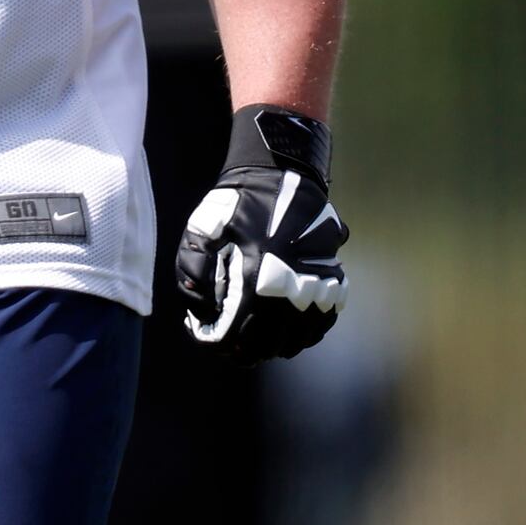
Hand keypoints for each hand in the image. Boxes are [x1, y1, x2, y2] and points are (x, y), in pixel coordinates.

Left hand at [178, 105, 348, 362]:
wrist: (283, 173)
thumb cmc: (236, 202)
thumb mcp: (201, 229)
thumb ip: (191, 270)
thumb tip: (199, 308)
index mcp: (255, 282)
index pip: (233, 338)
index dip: (215, 343)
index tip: (208, 333)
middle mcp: (289, 292)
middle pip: (264, 347)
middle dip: (242, 351)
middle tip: (230, 342)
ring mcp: (317, 289)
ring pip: (295, 341)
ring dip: (273, 345)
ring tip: (258, 338)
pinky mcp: (334, 282)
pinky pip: (321, 325)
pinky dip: (303, 334)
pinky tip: (288, 328)